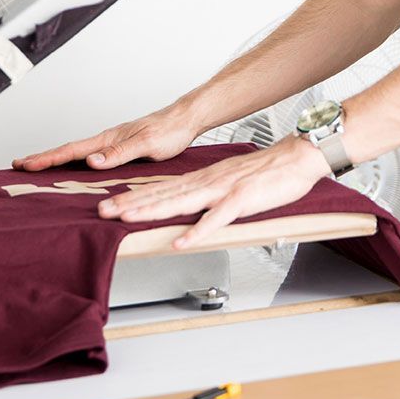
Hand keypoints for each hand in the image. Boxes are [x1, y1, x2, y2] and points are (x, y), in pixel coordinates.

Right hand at [13, 110, 200, 170]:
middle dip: (43, 158)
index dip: (48, 159)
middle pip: (68, 150)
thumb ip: (120, 154)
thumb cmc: (169, 131)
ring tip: (37, 166)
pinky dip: (75, 161)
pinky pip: (90, 155)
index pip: (72, 150)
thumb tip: (92, 161)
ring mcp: (112, 143)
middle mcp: (106, 140)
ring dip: (56, 160)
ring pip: (77, 152)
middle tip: (19, 165)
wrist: (185, 120)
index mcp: (109, 139)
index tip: (26, 165)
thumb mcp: (146, 145)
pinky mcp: (120, 148)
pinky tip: (73, 167)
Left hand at [97, 136, 333, 249]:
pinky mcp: (241, 200)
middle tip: (102, 211)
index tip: (111, 204)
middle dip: (130, 203)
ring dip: (151, 211)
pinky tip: (180, 241)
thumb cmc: (269, 172)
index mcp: (204, 180)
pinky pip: (215, 219)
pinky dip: (197, 231)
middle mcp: (207, 183)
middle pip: (162, 194)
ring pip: (180, 203)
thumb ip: (210, 195)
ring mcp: (223, 191)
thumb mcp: (231, 182)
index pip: (162, 189)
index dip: (134, 197)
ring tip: (127, 219)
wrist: (297, 157)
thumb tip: (191, 209)